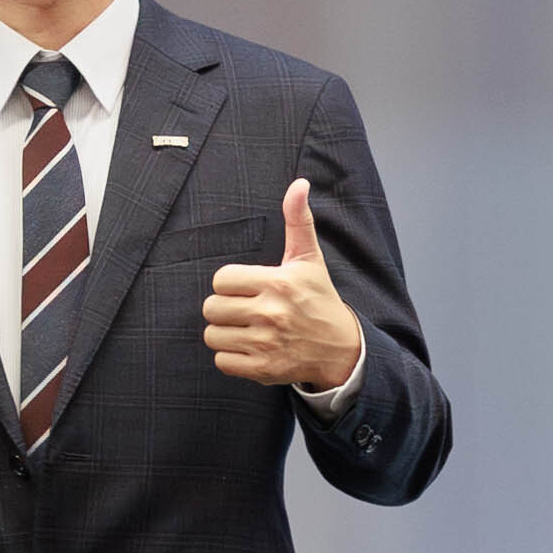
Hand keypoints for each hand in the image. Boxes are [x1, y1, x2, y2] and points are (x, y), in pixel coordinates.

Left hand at [201, 179, 365, 392]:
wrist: (341, 348)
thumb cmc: (318, 299)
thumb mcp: (309, 259)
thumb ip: (298, 221)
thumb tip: (299, 184)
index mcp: (279, 283)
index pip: (221, 279)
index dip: (230, 284)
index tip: (248, 288)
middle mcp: (272, 313)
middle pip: (212, 307)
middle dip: (224, 308)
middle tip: (246, 309)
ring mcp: (266, 343)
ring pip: (212, 335)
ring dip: (224, 333)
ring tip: (247, 329)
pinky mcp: (263, 368)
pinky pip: (221, 361)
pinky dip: (231, 357)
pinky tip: (250, 347)